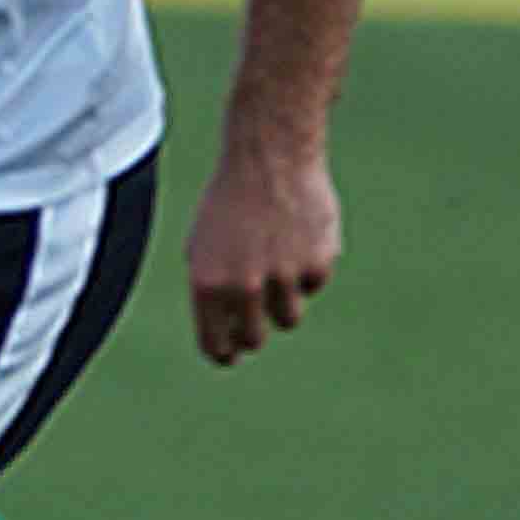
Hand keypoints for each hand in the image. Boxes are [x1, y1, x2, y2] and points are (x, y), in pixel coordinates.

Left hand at [188, 131, 340, 362]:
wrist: (269, 161)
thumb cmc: (229, 202)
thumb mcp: (202, 245)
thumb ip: (211, 287)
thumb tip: (224, 329)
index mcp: (208, 283)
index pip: (215, 341)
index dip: (222, 355)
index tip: (229, 358)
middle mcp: (244, 285)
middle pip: (254, 339)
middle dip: (253, 335)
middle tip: (254, 323)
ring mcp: (283, 277)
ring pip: (288, 318)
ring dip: (282, 302)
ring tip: (274, 266)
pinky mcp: (317, 264)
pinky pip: (313, 285)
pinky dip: (306, 270)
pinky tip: (296, 239)